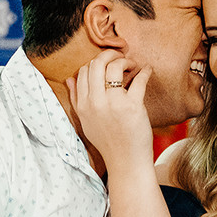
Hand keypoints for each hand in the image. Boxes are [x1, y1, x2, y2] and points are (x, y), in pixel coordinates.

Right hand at [67, 50, 153, 173]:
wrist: (125, 162)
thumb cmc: (107, 142)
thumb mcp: (85, 122)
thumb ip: (76, 99)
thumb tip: (69, 79)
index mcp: (83, 105)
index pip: (82, 71)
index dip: (95, 63)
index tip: (107, 65)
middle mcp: (95, 102)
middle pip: (97, 64)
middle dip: (110, 54)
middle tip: (120, 57)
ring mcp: (114, 103)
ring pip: (115, 66)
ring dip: (126, 60)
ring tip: (133, 65)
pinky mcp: (133, 106)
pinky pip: (139, 79)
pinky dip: (145, 71)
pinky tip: (147, 70)